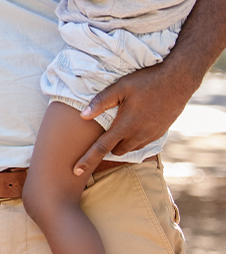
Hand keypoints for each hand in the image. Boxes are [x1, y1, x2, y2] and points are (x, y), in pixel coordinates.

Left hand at [74, 61, 186, 175]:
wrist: (178, 81)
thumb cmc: (146, 82)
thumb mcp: (120, 88)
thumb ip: (101, 102)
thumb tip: (83, 115)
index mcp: (126, 126)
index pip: (102, 148)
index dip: (87, 160)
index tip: (76, 171)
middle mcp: (138, 135)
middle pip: (116, 151)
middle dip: (107, 146)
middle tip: (100, 134)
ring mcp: (150, 136)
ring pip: (129, 148)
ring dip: (121, 143)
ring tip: (117, 126)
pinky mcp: (159, 134)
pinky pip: (141, 143)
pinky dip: (133, 139)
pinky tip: (132, 125)